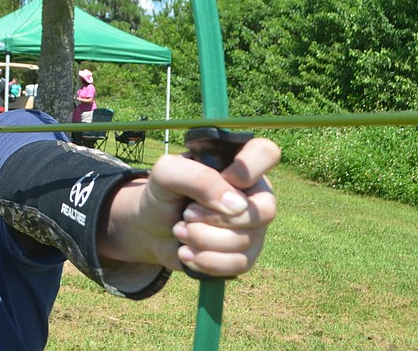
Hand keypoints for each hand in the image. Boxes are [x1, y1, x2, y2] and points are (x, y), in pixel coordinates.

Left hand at [100, 138, 278, 276]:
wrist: (150, 227)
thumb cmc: (163, 192)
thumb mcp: (167, 174)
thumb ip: (199, 178)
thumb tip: (236, 205)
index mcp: (238, 161)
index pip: (267, 153)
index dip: (248, 169)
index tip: (223, 179)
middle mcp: (253, 193)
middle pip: (265, 210)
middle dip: (216, 218)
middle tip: (187, 213)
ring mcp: (253, 226)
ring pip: (247, 240)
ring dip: (203, 239)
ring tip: (179, 231)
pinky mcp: (245, 254)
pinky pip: (239, 263)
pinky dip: (206, 260)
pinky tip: (186, 252)